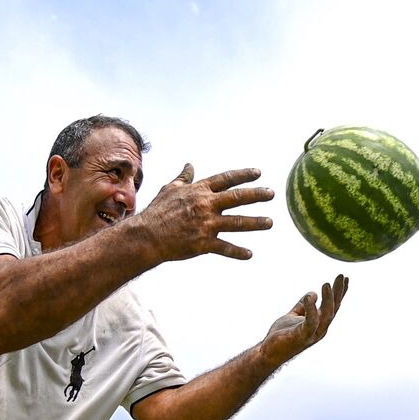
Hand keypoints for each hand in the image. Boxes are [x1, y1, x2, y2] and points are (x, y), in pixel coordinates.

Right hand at [137, 165, 274, 261]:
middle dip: (257, 195)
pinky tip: (250, 254)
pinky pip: (225, 247)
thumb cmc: (157, 211)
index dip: (243, 175)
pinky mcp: (203, 243)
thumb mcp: (169, 190)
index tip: (258, 173)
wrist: (146, 236)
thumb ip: (184, 178)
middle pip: (237, 198)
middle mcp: (205, 205)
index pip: (225, 179)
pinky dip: (238, 252)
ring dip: (256, 222)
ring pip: (237, 222)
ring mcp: (206, 224)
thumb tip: (189, 165)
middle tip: (272, 193)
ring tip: (270, 222)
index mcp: (199, 191)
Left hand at [262, 274, 348, 364]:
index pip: (334, 306)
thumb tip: (312, 293)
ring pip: (326, 315)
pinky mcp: (302, 336)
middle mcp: (320, 329)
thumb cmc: (281, 336)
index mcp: (320, 323)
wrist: (268, 353)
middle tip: (340, 276)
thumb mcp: (293, 315)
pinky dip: (311, 309)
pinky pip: (310, 322)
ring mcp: (313, 334)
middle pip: (334, 308)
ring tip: (326, 284)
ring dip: (328, 299)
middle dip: (338, 292)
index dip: (340, 292)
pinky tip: (309, 297)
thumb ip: (303, 306)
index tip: (344, 278)